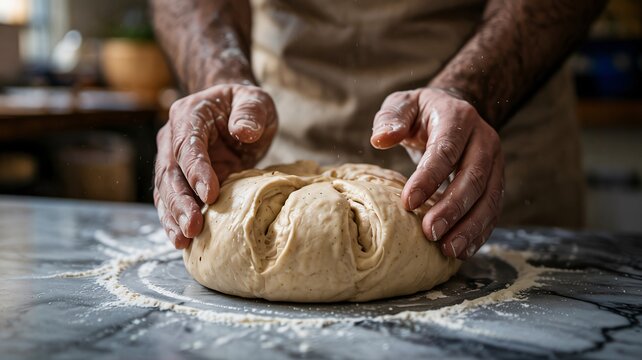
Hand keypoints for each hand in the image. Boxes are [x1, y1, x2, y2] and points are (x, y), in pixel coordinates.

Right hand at [154, 84, 277, 248]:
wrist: (232, 109)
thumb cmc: (243, 104)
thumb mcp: (255, 100)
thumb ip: (250, 111)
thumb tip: (245, 132)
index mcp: (189, 114)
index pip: (188, 145)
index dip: (196, 170)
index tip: (210, 194)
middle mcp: (173, 137)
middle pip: (170, 172)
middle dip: (180, 202)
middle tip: (192, 228)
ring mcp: (173, 159)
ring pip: (166, 191)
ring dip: (173, 216)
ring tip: (183, 241)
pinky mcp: (181, 179)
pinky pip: (172, 201)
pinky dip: (175, 220)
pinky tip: (182, 241)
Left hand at [371, 87, 503, 259]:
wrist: (453, 110)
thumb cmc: (420, 113)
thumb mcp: (403, 105)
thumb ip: (391, 118)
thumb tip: (380, 139)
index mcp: (459, 117)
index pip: (445, 150)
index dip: (428, 177)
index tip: (408, 202)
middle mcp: (484, 140)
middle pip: (474, 177)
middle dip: (453, 208)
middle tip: (430, 232)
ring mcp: (495, 162)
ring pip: (490, 198)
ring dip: (470, 227)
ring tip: (448, 250)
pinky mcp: (496, 182)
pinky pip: (493, 210)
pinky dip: (479, 232)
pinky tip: (462, 251)